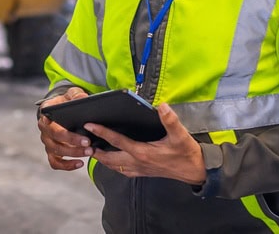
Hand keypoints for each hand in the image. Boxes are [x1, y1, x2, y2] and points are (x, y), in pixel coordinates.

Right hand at [37, 87, 90, 169]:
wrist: (60, 110)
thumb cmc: (66, 101)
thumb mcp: (71, 93)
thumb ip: (76, 94)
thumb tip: (83, 98)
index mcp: (46, 113)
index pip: (51, 123)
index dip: (63, 131)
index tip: (74, 132)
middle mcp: (44, 129)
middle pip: (56, 139)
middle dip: (73, 144)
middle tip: (89, 145)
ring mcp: (47, 141)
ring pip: (57, 152)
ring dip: (73, 154)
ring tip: (89, 153)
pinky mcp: (51, 151)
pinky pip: (55, 163)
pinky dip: (67, 166)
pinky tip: (80, 163)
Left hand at [86, 103, 205, 184]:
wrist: (195, 171)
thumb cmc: (186, 152)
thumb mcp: (180, 135)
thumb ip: (170, 120)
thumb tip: (162, 106)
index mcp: (142, 152)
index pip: (117, 141)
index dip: (102, 132)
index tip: (89, 125)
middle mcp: (137, 162)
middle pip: (109, 158)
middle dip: (95, 150)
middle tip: (83, 141)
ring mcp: (139, 169)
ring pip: (114, 166)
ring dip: (102, 159)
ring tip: (92, 150)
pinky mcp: (143, 172)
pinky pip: (122, 170)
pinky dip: (113, 165)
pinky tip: (111, 160)